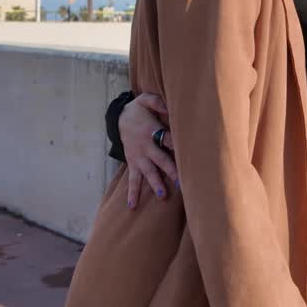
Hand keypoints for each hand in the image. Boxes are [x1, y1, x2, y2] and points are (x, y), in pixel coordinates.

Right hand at [121, 92, 177, 208]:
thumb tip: (169, 108)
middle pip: (160, 159)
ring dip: (155, 184)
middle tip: (180, 182)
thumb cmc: (138, 110)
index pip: (167, 139)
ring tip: (163, 196)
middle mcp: (145, 147)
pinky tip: (132, 206)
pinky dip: (132, 193)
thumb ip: (157, 102)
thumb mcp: (146, 100)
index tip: (189, 153)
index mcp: (151, 131)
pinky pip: (132, 180)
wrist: (118, 119)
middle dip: (170, 170)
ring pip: (148, 172)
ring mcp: (138, 157)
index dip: (177, 145)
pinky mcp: (133, 163)